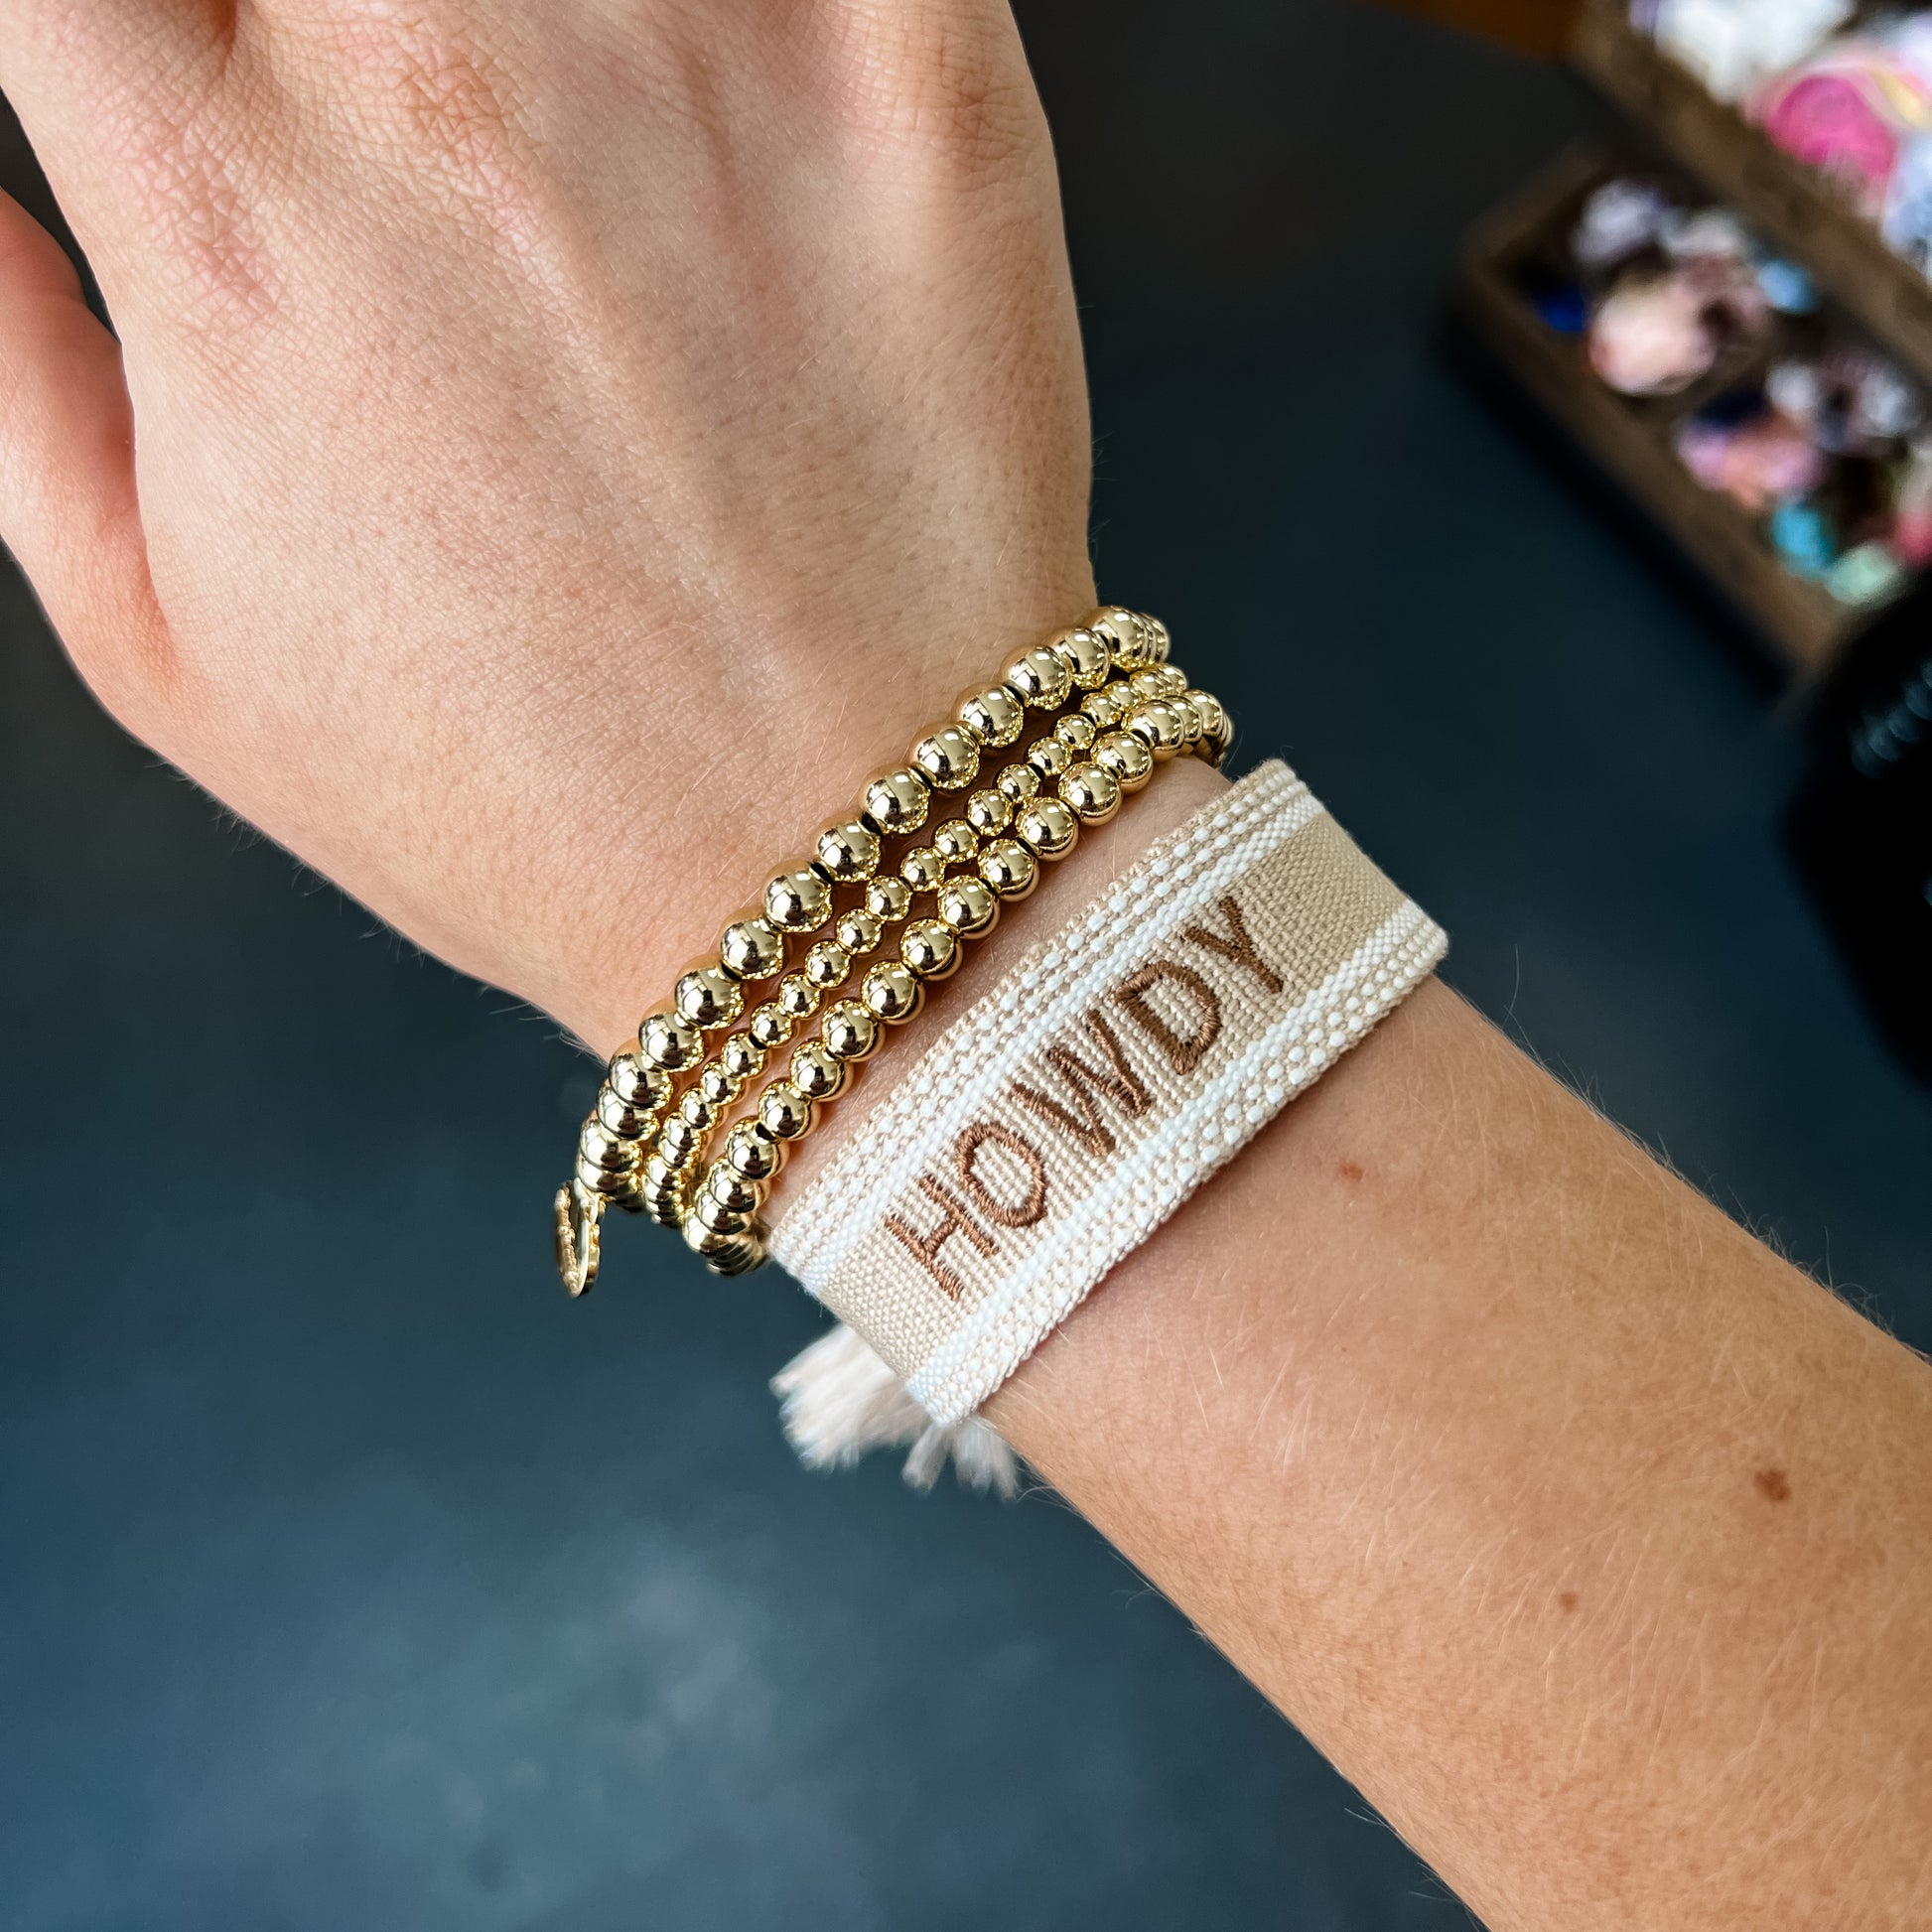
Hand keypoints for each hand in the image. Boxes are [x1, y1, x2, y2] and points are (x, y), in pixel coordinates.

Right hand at [0, 0, 1095, 1049]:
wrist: (842, 870)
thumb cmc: (511, 795)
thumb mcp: (166, 644)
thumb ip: (12, 365)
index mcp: (232, 210)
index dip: (131, 4)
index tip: (185, 57)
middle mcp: (443, 80)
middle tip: (409, 101)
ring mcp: (705, 69)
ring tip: (574, 108)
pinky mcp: (919, 93)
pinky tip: (735, 59)